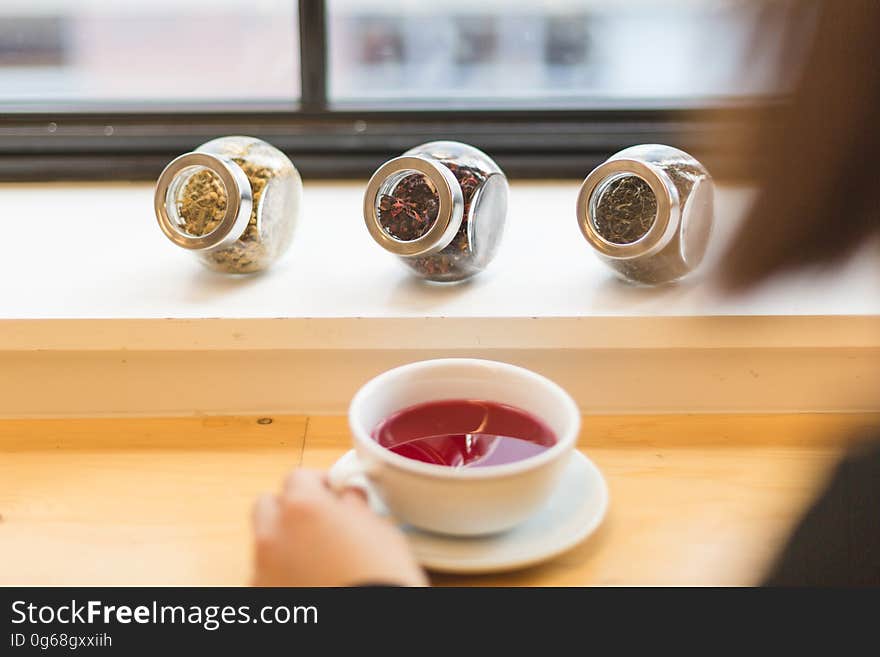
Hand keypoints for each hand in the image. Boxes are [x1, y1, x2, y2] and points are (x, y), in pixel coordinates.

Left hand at [252, 468, 426, 586]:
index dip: (320, 482)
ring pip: (265, 540)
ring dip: (285, 539)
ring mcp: (263, 570)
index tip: (335, 492)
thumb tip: (350, 500)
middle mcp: (273, 535)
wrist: (369, 629)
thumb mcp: (381, 532)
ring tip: (318, 555)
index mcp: (303, 508)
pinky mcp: (263, 596)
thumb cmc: (380, 579)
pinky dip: (282, 571)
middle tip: (321, 518)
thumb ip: (356, 507)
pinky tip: (310, 580)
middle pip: (268, 504)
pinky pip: (266, 573)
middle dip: (291, 506)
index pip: (299, 476)